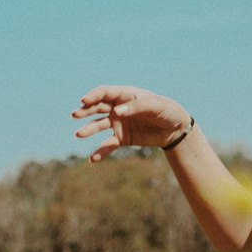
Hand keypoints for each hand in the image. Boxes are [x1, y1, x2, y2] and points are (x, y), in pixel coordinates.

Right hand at [72, 85, 191, 160]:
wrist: (176, 129)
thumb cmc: (167, 111)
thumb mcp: (156, 105)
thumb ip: (136, 106)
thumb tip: (116, 111)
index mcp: (126, 95)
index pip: (105, 93)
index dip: (94, 96)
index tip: (84, 101)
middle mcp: (119, 108)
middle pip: (98, 108)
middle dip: (85, 111)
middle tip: (75, 115)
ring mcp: (119, 123)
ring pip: (99, 125)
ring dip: (88, 129)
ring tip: (79, 134)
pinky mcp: (122, 138)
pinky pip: (108, 144)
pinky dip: (100, 151)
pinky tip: (93, 159)